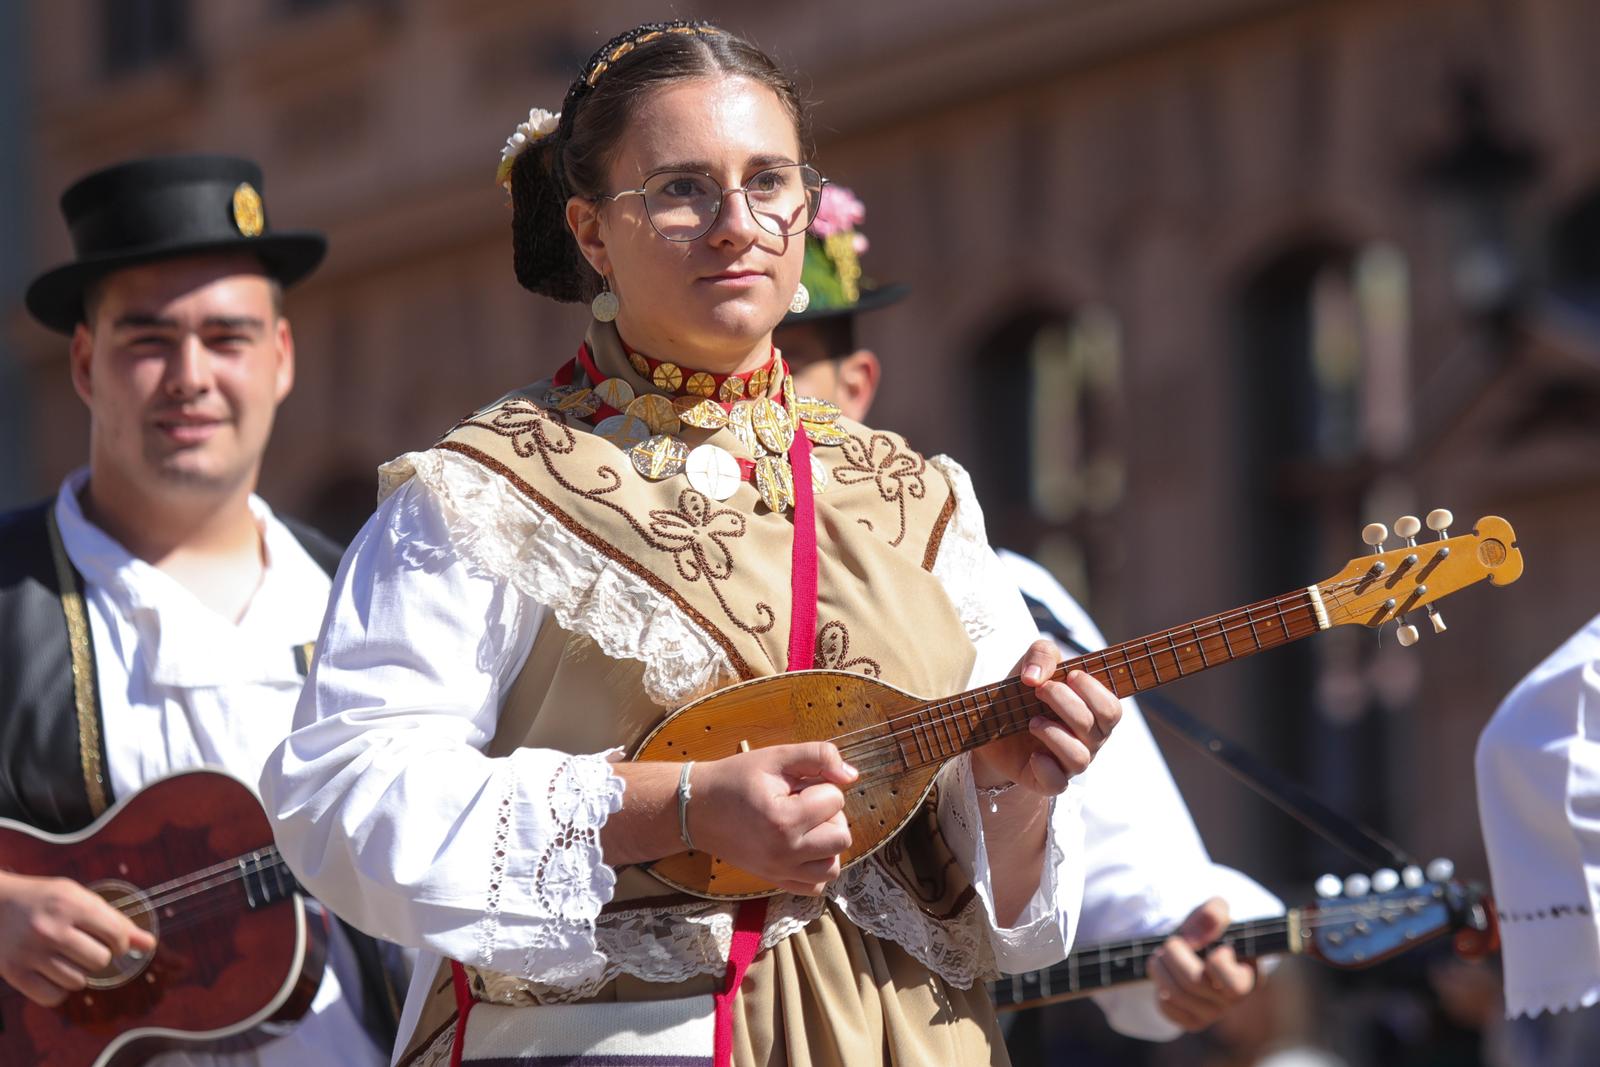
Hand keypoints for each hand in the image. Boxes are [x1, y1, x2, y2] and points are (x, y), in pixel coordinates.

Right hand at [0, 871, 156, 1006]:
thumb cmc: (44, 899)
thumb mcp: (79, 897)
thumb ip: (115, 919)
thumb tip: (149, 944)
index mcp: (69, 904)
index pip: (116, 934)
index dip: (124, 942)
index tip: (117, 942)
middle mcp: (50, 929)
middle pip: (100, 961)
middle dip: (102, 957)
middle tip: (89, 948)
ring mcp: (29, 953)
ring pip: (78, 982)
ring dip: (80, 973)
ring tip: (68, 958)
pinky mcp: (14, 973)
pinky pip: (54, 997)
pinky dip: (60, 990)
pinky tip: (55, 973)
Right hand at [690, 742, 857, 895]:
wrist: (697, 808)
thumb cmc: (735, 779)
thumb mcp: (776, 757)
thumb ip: (819, 756)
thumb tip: (852, 775)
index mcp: (784, 819)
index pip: (835, 800)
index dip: (820, 785)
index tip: (795, 785)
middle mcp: (784, 852)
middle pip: (842, 836)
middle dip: (829, 815)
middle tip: (803, 804)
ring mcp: (779, 871)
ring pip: (833, 866)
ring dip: (827, 844)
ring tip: (805, 827)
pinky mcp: (775, 881)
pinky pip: (815, 886)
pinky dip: (816, 867)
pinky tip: (803, 847)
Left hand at [972, 639, 1120, 795]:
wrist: (988, 723)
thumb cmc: (1022, 693)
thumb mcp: (1031, 664)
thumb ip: (1042, 655)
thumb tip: (1036, 677)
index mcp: (1092, 713)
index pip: (1112, 709)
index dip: (1094, 692)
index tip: (1070, 675)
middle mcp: (1087, 740)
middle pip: (1096, 729)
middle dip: (1068, 704)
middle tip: (1041, 690)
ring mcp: (1068, 762)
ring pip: (1080, 758)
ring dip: (1054, 734)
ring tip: (1032, 721)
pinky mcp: (1046, 780)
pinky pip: (1057, 784)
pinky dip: (1045, 768)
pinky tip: (1032, 754)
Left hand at [1149, 897, 1257, 1030]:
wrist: (1194, 951)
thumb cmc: (1209, 932)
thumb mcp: (1213, 915)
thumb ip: (1214, 912)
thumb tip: (1209, 922)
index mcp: (1249, 975)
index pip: (1233, 981)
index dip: (1217, 961)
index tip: (1210, 946)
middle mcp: (1234, 999)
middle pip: (1194, 982)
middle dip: (1174, 955)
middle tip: (1170, 943)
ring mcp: (1214, 1013)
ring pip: (1177, 995)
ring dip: (1160, 969)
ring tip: (1159, 956)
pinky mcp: (1194, 1022)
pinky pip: (1168, 1010)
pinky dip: (1160, 990)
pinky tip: (1165, 978)